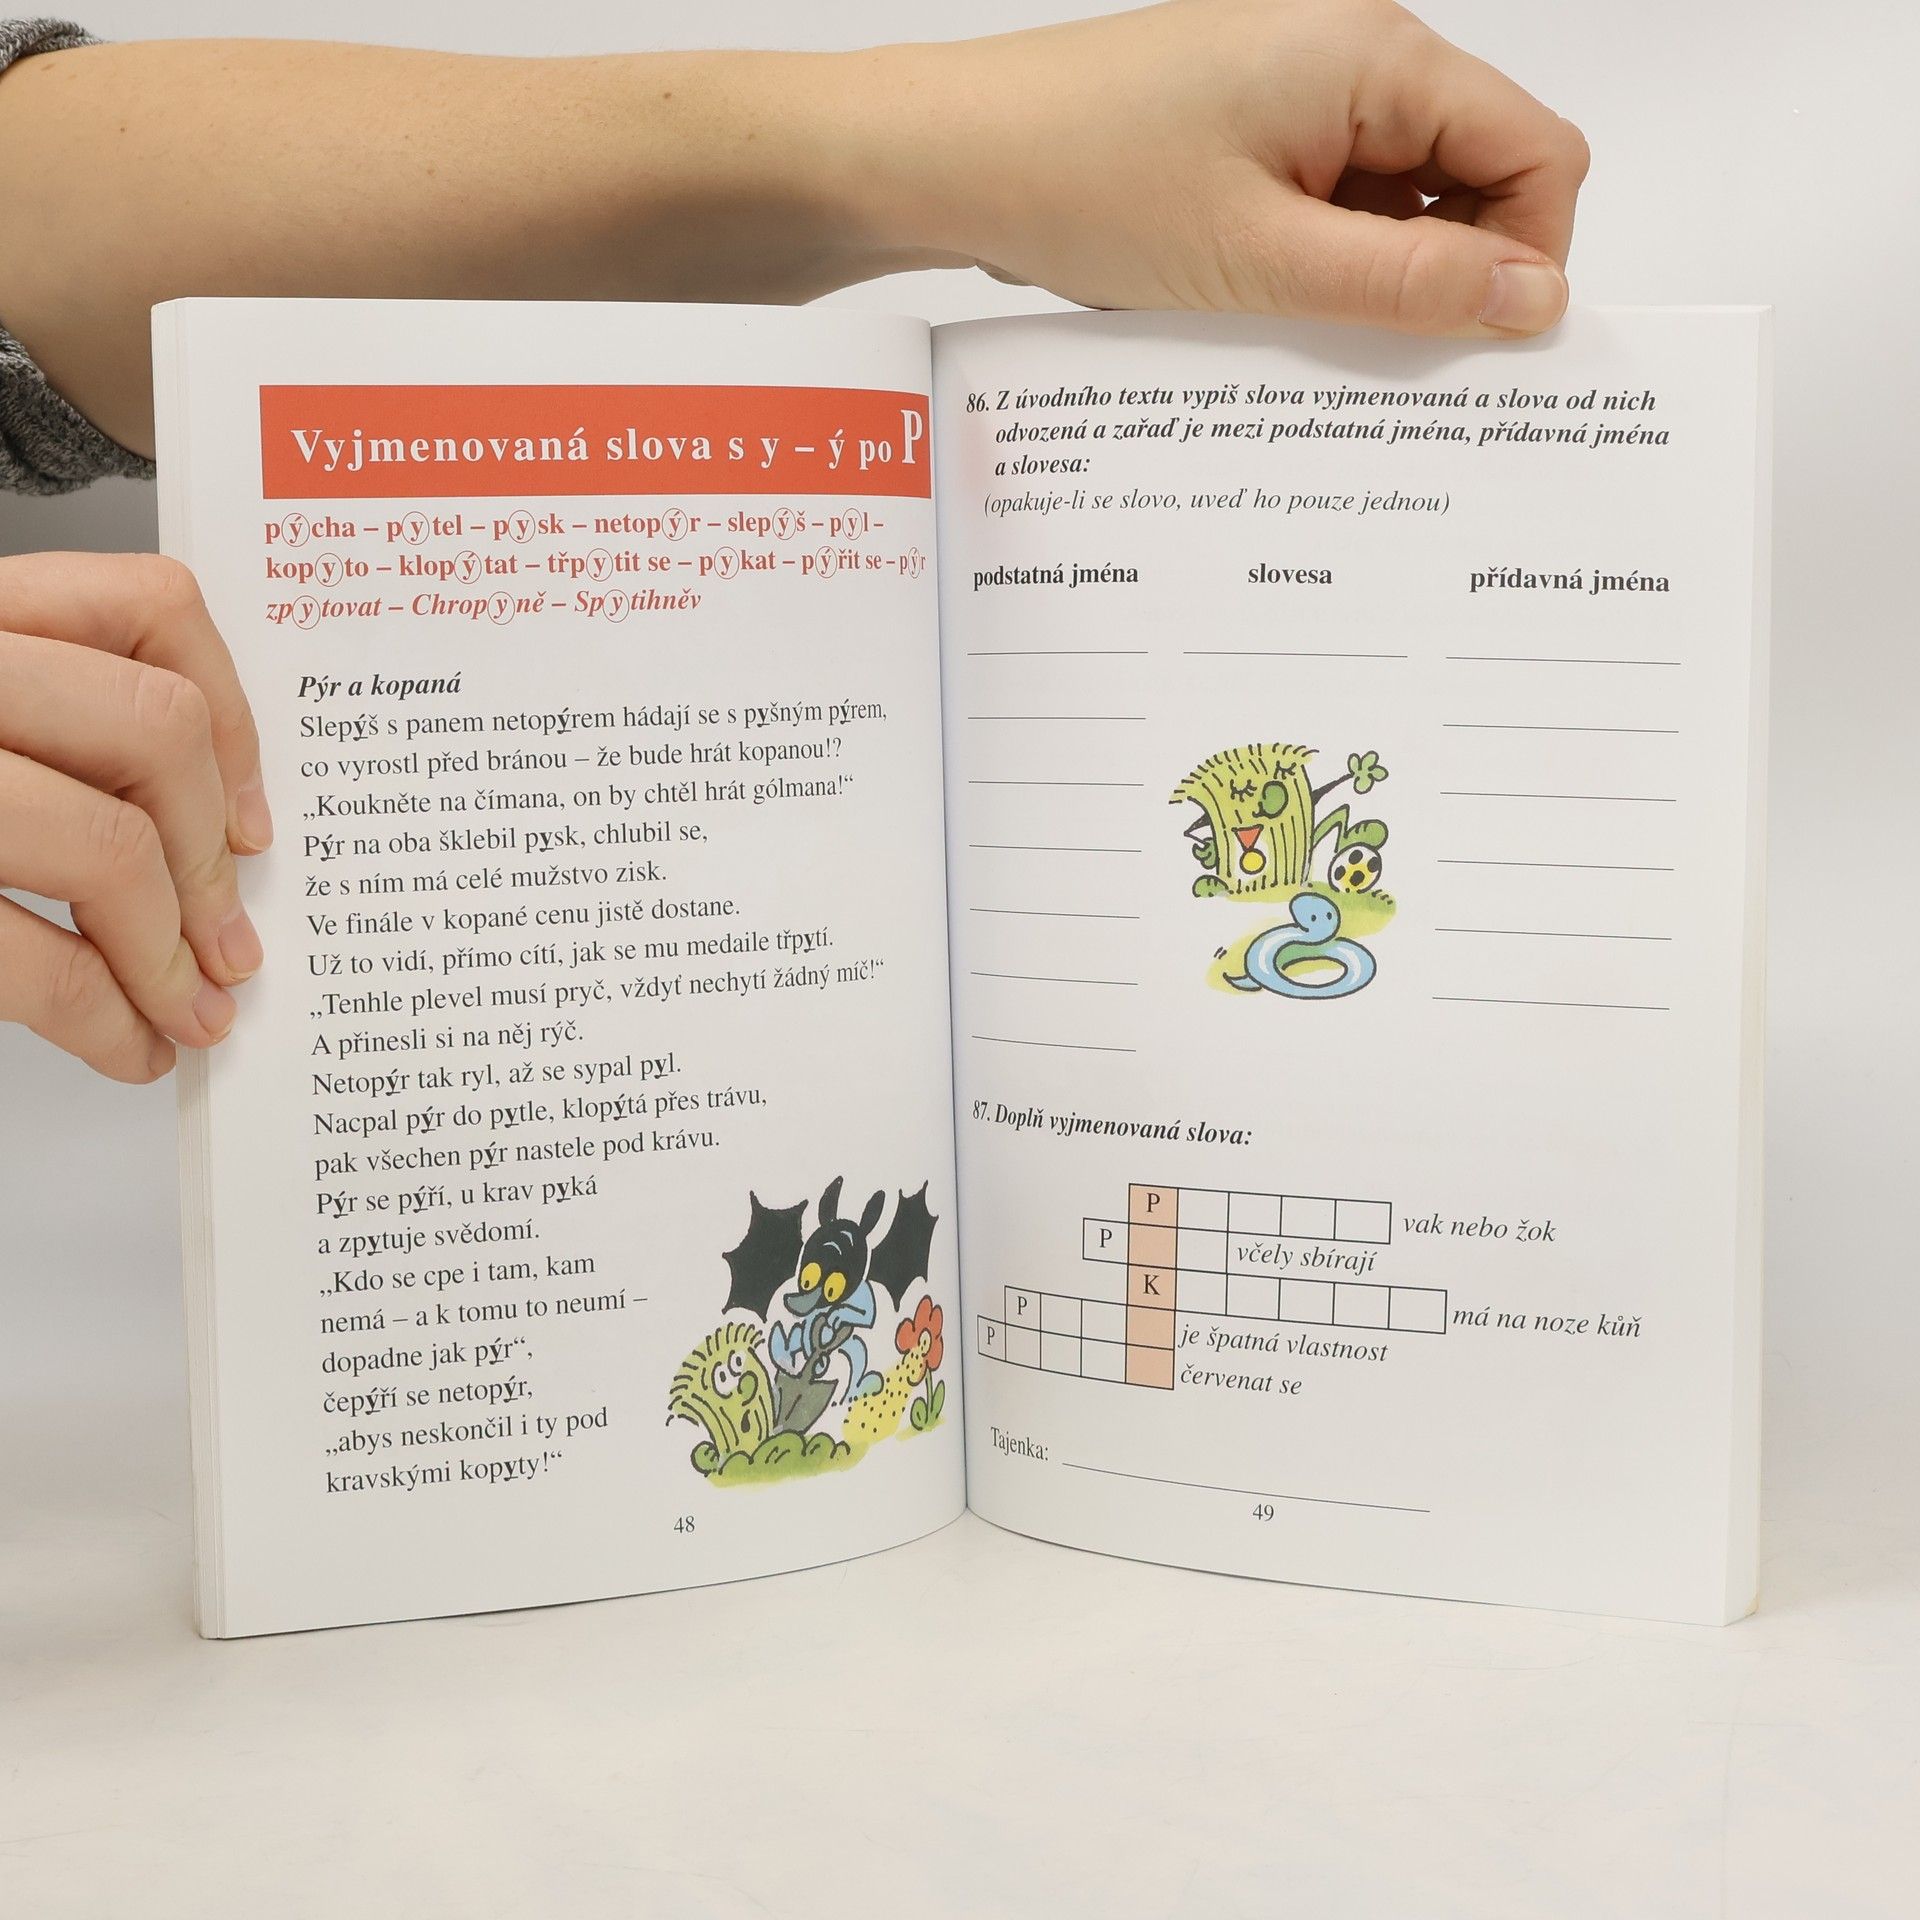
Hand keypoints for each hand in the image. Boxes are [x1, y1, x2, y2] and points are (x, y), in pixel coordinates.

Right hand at [0, 552, 269, 1081]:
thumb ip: (49, 720)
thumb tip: (218, 828)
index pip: (146, 605)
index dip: (235, 718)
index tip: (251, 816)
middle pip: (156, 728)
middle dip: (212, 858)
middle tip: (229, 941)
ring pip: (108, 846)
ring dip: (170, 955)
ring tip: (190, 1008)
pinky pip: (33, 961)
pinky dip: (109, 1021)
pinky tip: (129, 1047)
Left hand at [871, 0, 1588, 335]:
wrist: (948, 158)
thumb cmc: (1083, 180)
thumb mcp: (1264, 258)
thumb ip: (1408, 282)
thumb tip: (1533, 298)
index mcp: (1377, 59)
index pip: (1537, 151)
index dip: (1530, 255)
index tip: (1482, 347)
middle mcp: (1352, 63)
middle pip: (1476, 176)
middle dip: (1451, 274)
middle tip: (1381, 359)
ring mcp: (1299, 101)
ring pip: (1398, 205)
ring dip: (1373, 282)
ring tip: (1295, 334)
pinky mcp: (1251, 140)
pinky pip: (1329, 211)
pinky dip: (1318, 270)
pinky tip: (1262, 313)